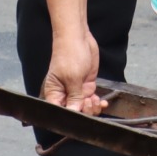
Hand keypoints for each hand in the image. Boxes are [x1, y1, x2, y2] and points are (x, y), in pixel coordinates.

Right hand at [40, 0, 106, 114]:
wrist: (79, 38)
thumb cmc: (70, 55)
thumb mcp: (72, 78)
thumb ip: (74, 97)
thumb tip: (74, 113)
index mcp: (53, 94)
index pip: (59, 112)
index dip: (69, 117)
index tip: (79, 116)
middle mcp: (64, 94)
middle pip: (73, 113)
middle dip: (84, 112)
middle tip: (88, 102)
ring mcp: (76, 90)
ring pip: (84, 108)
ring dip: (92, 108)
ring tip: (95, 100)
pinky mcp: (86, 86)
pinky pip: (91, 100)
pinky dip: (97, 103)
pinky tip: (103, 102)